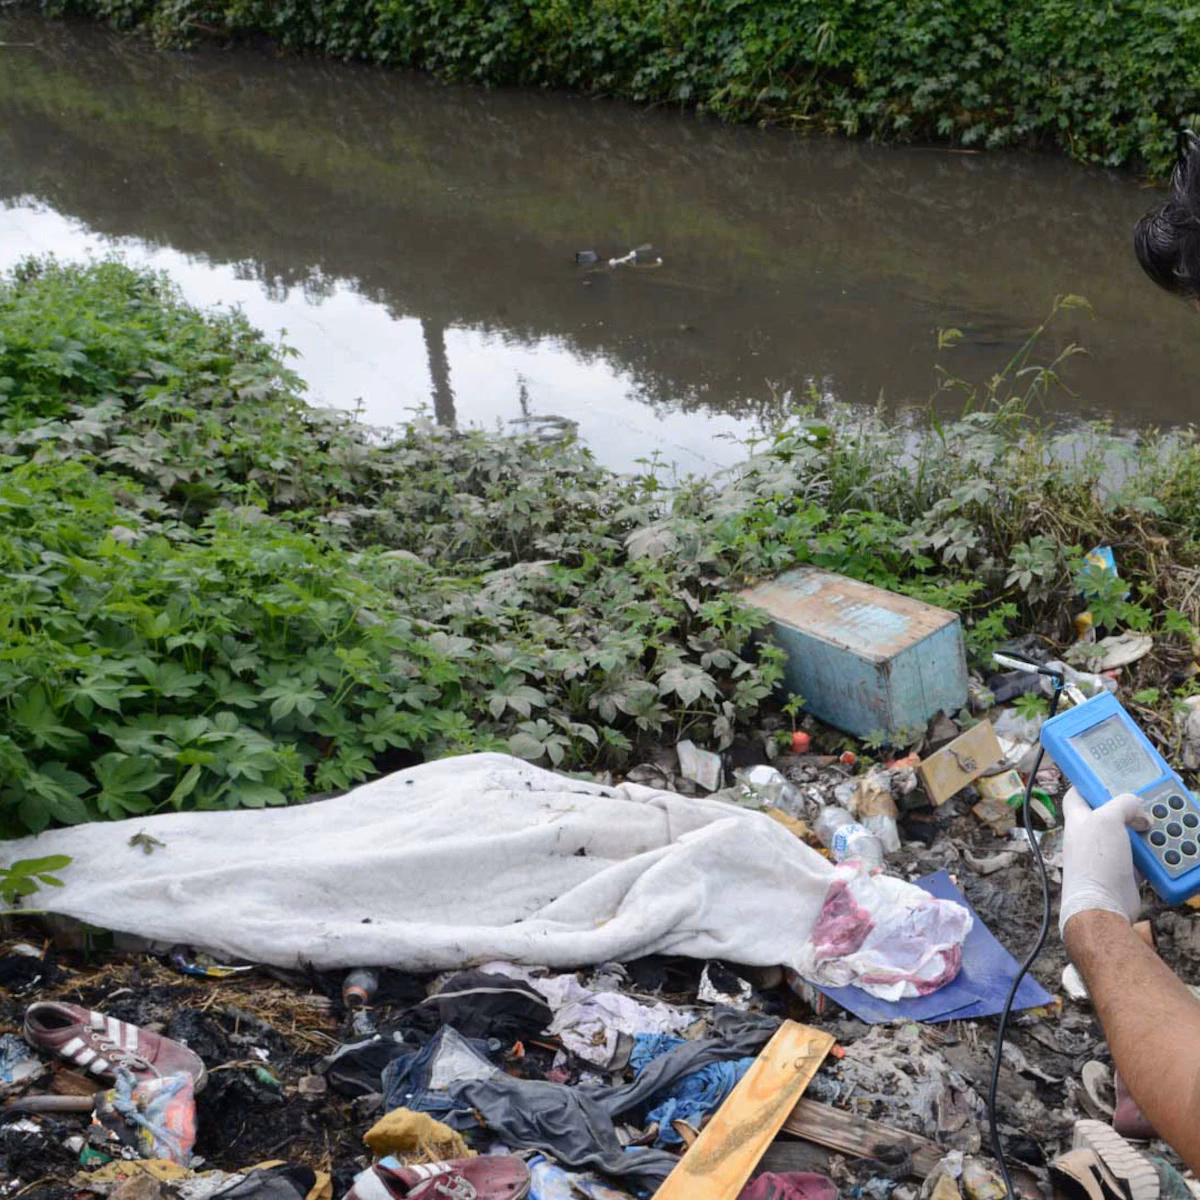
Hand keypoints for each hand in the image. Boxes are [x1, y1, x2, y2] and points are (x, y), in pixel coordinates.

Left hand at [1060, 786, 1148, 936]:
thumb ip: (1122, 804)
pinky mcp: (1123, 872)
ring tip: (1160, 825)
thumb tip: (1136, 807)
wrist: (1103, 905)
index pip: (1077, 794)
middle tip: (1146, 802)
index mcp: (1078, 819)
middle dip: (1129, 809)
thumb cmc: (1095, 861)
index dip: (1089, 784)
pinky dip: (1153, 854)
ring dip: (1146, 832)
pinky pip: (1141, 857)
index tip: (1107, 777)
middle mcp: (1089, 836)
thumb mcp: (1107, 819)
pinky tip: (1164, 848)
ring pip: (1130, 836)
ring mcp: (1106, 855)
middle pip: (1110, 814)